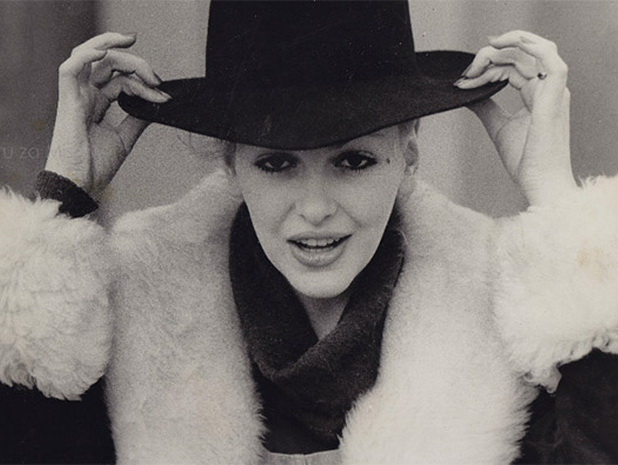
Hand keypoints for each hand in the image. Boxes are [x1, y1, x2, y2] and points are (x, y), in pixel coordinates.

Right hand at [45, 32, 170, 194]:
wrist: (81, 186)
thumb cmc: (95, 166)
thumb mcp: (125, 139)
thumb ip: (138, 119)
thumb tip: (157, 105)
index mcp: (97, 102)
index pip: (122, 79)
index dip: (145, 84)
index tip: (164, 97)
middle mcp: (85, 95)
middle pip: (110, 64)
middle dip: (137, 64)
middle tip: (156, 80)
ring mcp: (76, 96)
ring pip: (90, 57)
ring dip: (111, 46)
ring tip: (132, 44)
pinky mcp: (67, 101)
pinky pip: (70, 68)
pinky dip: (86, 55)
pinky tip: (105, 52)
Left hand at [455, 31, 577, 206]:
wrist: (539, 183)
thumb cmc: (525, 161)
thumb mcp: (498, 127)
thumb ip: (485, 106)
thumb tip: (466, 92)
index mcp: (539, 94)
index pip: (513, 66)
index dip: (486, 68)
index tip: (461, 82)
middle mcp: (549, 88)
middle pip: (519, 56)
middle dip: (487, 59)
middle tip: (464, 75)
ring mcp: (554, 91)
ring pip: (531, 52)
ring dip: (501, 51)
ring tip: (476, 64)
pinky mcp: (555, 97)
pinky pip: (550, 60)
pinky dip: (529, 47)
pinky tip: (502, 48)